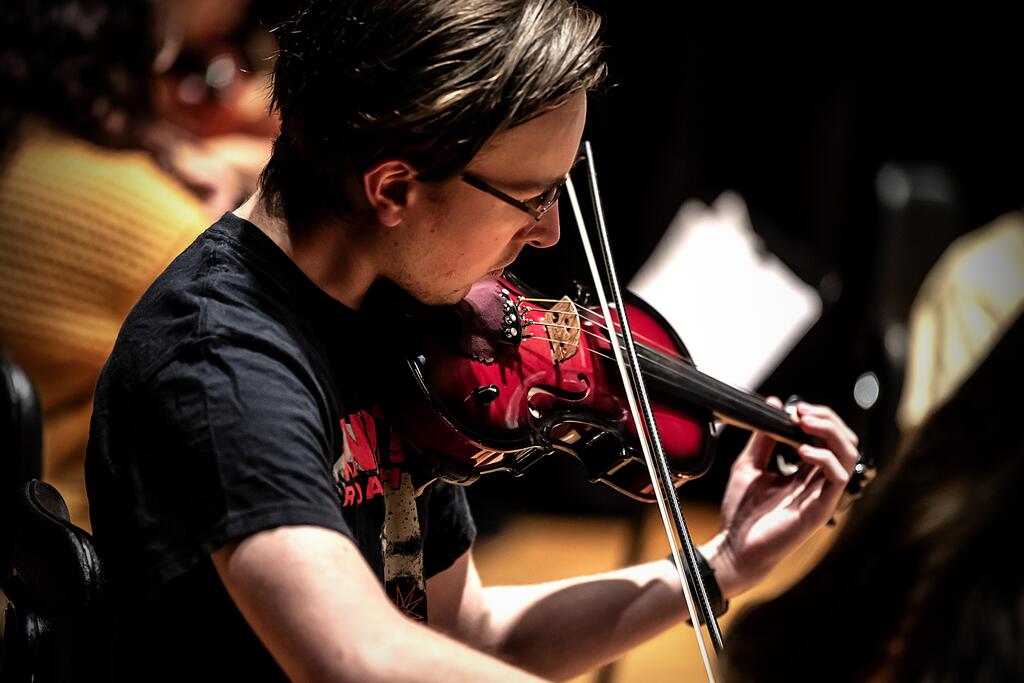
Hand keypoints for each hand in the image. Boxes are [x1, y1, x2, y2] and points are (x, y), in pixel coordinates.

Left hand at [704, 397, 859, 596]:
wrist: (734, 547)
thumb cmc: (742, 512)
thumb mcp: (749, 465)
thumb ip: (762, 439)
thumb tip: (774, 405)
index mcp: (805, 472)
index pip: (829, 438)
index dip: (819, 418)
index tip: (795, 408)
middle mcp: (818, 482)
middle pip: (845, 443)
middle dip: (828, 420)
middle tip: (801, 412)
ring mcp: (822, 495)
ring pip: (848, 456)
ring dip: (830, 432)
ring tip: (804, 423)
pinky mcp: (820, 509)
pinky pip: (837, 478)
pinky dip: (824, 458)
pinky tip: (802, 450)